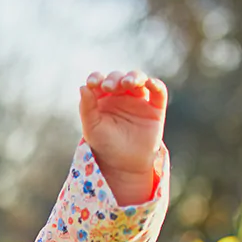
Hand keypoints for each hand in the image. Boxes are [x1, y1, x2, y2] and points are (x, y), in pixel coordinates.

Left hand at [78, 70, 167, 204]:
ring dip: (134, 77)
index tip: (93, 83)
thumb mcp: (91, 127)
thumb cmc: (104, 145)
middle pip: (119, 78)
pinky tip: (150, 84)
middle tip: (110, 87)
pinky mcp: (155, 108)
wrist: (124, 165)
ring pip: (138, 80)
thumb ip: (87, 108)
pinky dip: (156, 85)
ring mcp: (138, 100)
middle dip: (115, 79)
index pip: (100, 81)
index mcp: (102, 98)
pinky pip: (158, 92)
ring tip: (129, 83)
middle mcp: (120, 95)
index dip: (97, 78)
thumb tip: (84, 87)